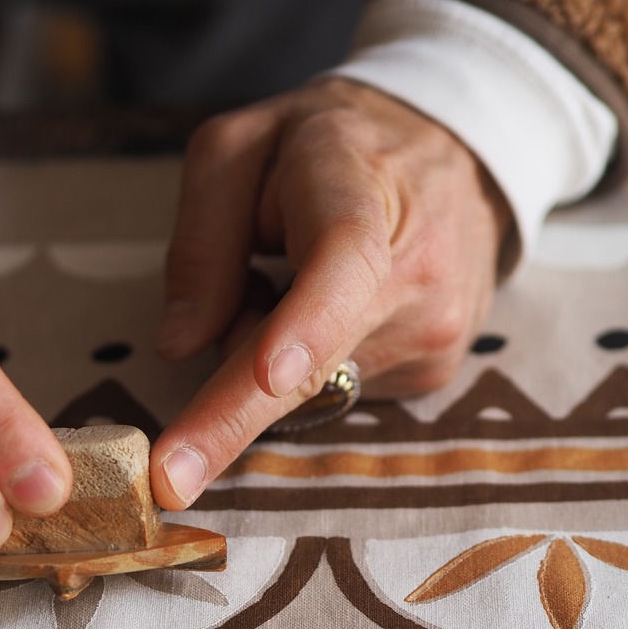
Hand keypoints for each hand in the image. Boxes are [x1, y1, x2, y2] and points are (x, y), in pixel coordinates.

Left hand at [151, 77, 510, 507]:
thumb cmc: (330, 148)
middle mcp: (416, 270)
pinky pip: (337, 392)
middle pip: (314, 366)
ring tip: (292, 284)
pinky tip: (328, 315)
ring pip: (311, 387)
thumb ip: (201, 241)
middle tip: (170, 480)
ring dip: (268, 361)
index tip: (267, 376)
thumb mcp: (241, 150)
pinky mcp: (434, 373)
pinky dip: (308, 367)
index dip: (305, 324)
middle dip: (232, 420)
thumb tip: (181, 346)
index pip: (342, 259)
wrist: (458, 151)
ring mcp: (435, 331)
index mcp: (360, 190)